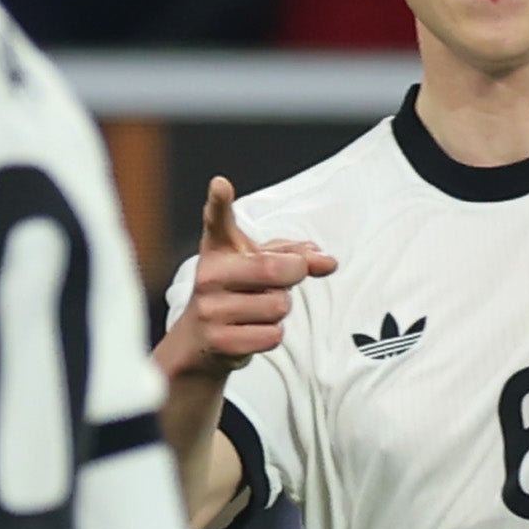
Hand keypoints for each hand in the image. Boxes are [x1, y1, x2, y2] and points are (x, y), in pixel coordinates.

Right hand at [152, 170, 334, 399]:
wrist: (200, 342)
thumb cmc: (238, 294)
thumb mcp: (262, 267)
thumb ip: (296, 257)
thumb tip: (328, 261)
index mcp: (219, 249)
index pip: (217, 221)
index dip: (219, 202)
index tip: (221, 186)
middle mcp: (209, 275)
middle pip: (272, 268)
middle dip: (294, 273)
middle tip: (290, 276)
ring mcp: (210, 308)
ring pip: (277, 306)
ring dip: (279, 311)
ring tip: (257, 311)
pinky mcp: (219, 340)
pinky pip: (272, 335)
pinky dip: (271, 335)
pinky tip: (251, 332)